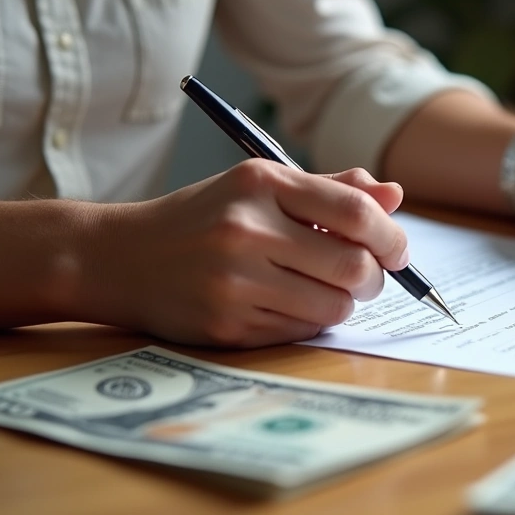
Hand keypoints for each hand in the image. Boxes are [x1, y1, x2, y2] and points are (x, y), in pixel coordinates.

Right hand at [90, 161, 406, 347]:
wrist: (116, 258)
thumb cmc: (203, 218)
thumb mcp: (258, 187)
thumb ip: (330, 190)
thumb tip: (394, 196)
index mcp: (261, 183)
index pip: (355, 212)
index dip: (391, 237)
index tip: (398, 251)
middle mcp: (247, 229)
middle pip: (354, 267)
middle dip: (375, 278)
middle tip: (367, 277)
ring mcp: (234, 281)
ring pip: (334, 306)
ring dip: (343, 303)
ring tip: (322, 289)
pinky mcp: (226, 325)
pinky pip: (301, 331)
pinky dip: (309, 321)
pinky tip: (286, 304)